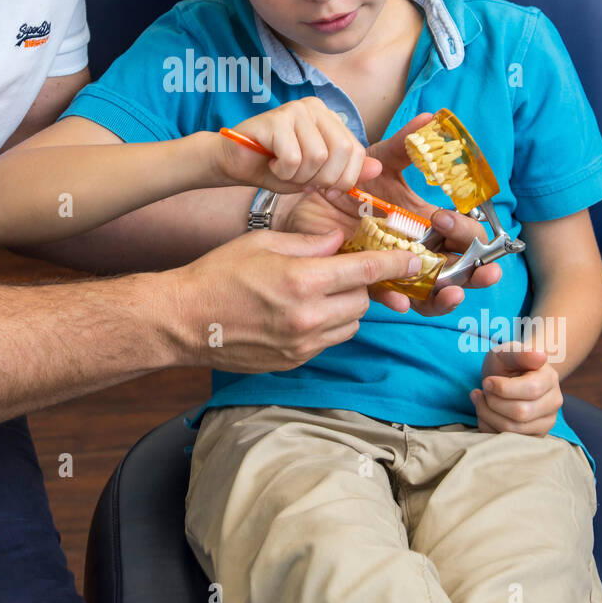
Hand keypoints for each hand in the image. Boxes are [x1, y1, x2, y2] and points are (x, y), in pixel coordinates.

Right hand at [174, 225, 426, 374]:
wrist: (184, 320)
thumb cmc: (218, 274)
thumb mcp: (263, 242)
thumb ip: (309, 243)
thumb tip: (341, 242)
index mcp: (302, 280)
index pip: (366, 270)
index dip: (396, 264)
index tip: (416, 261)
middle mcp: (308, 317)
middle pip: (363, 300)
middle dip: (359, 284)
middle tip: (338, 270)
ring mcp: (302, 344)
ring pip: (351, 324)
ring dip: (345, 307)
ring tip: (318, 292)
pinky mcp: (294, 360)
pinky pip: (329, 341)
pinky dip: (327, 325)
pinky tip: (301, 311)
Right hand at [211, 97, 380, 195]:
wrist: (235, 163)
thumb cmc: (275, 168)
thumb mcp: (317, 176)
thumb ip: (347, 172)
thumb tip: (378, 169)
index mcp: (330, 118)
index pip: (356, 150)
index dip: (344, 178)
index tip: (326, 188)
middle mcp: (315, 108)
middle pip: (340, 150)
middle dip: (323, 177)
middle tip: (301, 178)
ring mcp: (295, 109)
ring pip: (317, 156)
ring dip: (299, 176)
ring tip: (284, 169)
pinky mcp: (275, 118)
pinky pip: (293, 157)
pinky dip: (282, 172)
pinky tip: (271, 164)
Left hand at [359, 113, 503, 301]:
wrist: (308, 193)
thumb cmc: (349, 176)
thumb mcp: (379, 159)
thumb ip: (405, 143)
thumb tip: (431, 118)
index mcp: (427, 220)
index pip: (465, 234)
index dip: (467, 231)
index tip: (442, 216)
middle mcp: (418, 247)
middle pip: (460, 268)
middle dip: (479, 271)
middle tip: (484, 269)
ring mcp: (396, 265)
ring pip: (432, 292)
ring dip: (447, 297)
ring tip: (453, 294)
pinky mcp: (369, 277)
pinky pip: (389, 297)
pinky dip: (399, 301)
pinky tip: (402, 301)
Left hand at [470, 341, 563, 434]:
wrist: (508, 377)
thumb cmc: (507, 364)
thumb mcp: (507, 351)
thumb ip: (520, 353)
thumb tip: (541, 356)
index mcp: (550, 378)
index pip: (530, 390)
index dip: (502, 388)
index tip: (487, 381)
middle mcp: (553, 403)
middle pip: (520, 413)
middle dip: (493, 402)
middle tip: (484, 390)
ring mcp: (546, 422)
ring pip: (512, 429)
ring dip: (487, 413)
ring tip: (481, 398)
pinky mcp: (533, 437)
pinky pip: (505, 439)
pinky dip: (488, 425)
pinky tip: (485, 411)